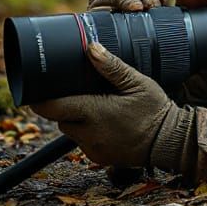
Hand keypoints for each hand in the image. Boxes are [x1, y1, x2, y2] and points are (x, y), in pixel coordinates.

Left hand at [30, 43, 192, 168]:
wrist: (170, 142)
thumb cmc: (155, 110)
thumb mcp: (137, 83)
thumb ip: (111, 67)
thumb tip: (91, 47)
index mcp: (93, 111)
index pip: (49, 107)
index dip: (38, 98)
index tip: (36, 89)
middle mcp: (88, 133)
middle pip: (60, 117)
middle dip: (66, 105)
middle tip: (82, 94)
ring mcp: (92, 148)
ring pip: (70, 130)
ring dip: (77, 120)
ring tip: (98, 109)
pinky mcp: (98, 157)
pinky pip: (83, 142)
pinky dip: (89, 133)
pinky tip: (107, 125)